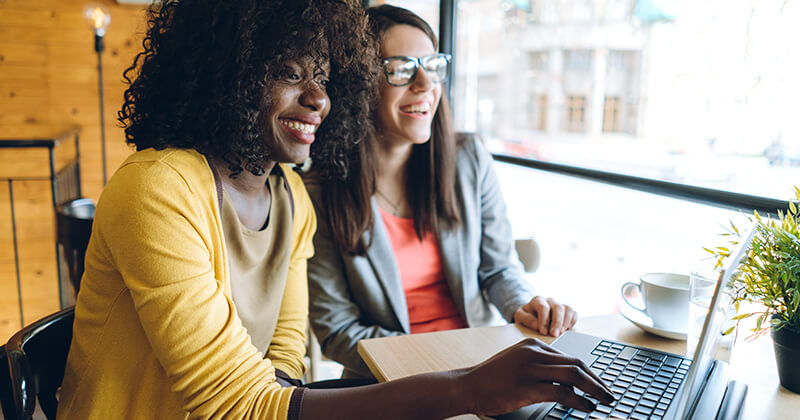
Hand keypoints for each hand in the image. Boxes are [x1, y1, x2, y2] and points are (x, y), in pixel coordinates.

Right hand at [458, 338, 614, 415]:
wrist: (467, 386)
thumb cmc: (492, 378)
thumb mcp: (518, 362)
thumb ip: (541, 365)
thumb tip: (569, 381)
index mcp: (533, 344)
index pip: (570, 357)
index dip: (590, 373)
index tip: (600, 385)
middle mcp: (533, 353)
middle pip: (576, 364)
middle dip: (597, 381)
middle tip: (609, 394)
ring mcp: (529, 369)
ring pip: (573, 375)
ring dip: (594, 390)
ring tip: (604, 401)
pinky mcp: (526, 387)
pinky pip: (562, 392)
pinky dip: (579, 401)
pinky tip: (587, 408)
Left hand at [514, 296, 576, 336]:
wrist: (532, 315)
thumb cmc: (526, 316)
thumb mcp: (520, 317)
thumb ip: (526, 319)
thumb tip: (537, 325)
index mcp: (538, 300)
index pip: (543, 307)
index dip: (544, 320)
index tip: (543, 332)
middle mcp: (550, 301)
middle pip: (558, 308)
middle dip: (557, 322)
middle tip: (554, 335)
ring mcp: (559, 305)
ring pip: (567, 309)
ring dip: (565, 322)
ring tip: (561, 333)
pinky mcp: (567, 311)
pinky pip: (573, 313)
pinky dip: (572, 321)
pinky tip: (566, 329)